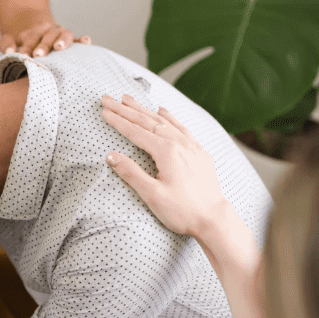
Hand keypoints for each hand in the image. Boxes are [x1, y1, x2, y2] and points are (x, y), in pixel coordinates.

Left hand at [0, 23, 90, 57]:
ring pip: (64, 35)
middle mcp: (49, 31)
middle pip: (47, 37)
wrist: (34, 28)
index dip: (27, 46)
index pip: (31, 38)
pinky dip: (82, 40)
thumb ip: (7, 44)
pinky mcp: (71, 40)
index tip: (24, 55)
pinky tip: (86, 42)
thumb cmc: (21, 41)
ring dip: (62, 41)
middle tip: (38, 55)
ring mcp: (61, 34)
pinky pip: (78, 39)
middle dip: (43, 46)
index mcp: (34, 31)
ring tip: (59, 48)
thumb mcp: (9, 39)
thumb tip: (9, 51)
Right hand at [101, 94, 229, 236]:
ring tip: (129, 99)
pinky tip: (162, 111)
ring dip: (144, 110)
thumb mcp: (152, 195)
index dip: (118, 121)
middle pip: (148, 122)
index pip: (136, 132)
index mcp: (167, 152)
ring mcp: (192, 146)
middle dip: (126, 109)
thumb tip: (111, 156)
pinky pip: (181, 127)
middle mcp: (180, 144)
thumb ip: (131, 173)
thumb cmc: (182, 211)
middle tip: (109, 98)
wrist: (214, 219)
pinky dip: (169, 117)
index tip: (104, 111)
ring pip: (163, 121)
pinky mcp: (199, 153)